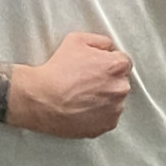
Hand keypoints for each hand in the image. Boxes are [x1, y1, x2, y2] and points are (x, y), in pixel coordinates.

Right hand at [7, 32, 132, 138]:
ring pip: (115, 101)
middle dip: (108, 80)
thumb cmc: (57, 71)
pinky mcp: (106, 125)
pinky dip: (99, 114)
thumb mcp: (77, 40)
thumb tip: (108, 48)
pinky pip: (108, 117)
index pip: (123, 61)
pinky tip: (83, 108)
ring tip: (82, 96)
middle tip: (86, 82)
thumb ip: (101, 41)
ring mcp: (114, 109)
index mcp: (117, 66)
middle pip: (120, 81)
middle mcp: (120, 88)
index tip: (97, 67)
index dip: (108, 62)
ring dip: (104, 98)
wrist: (42, 99)